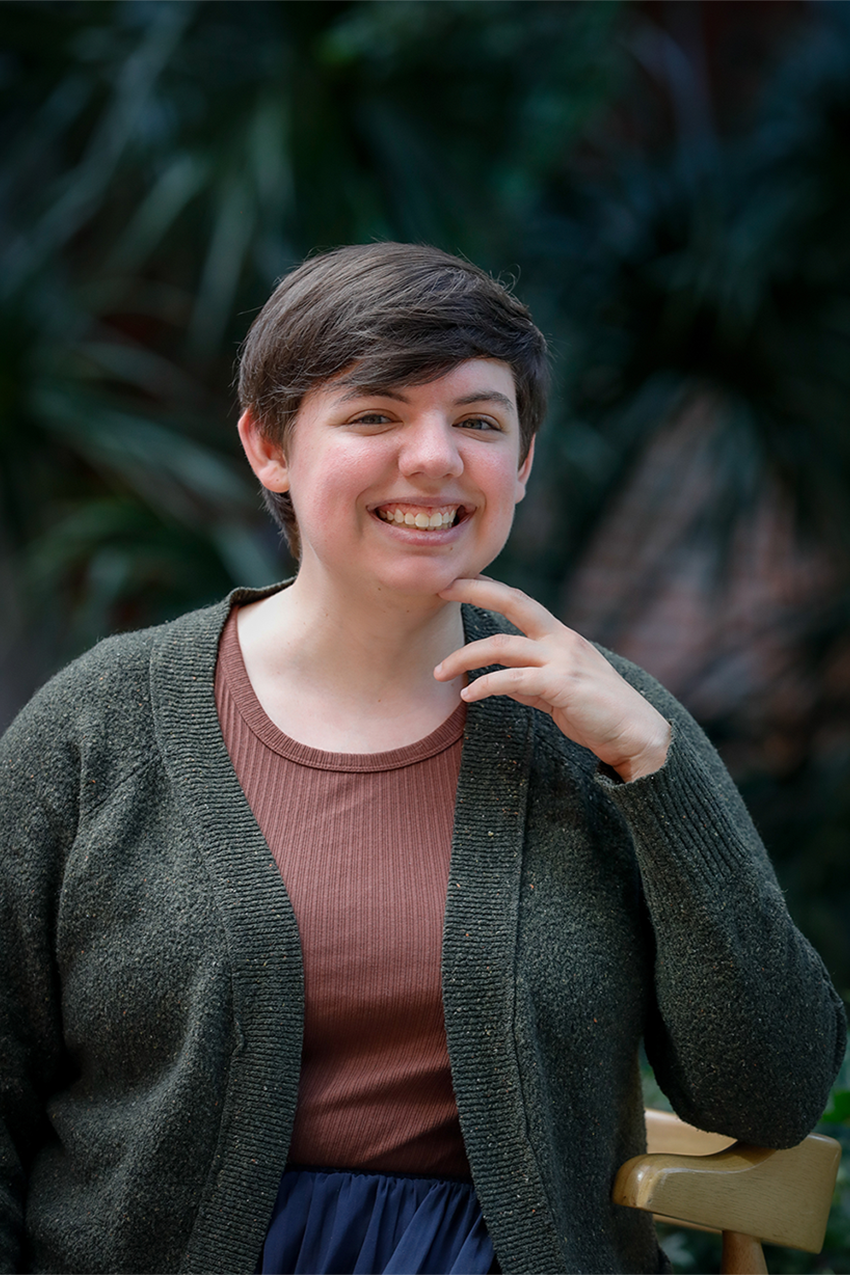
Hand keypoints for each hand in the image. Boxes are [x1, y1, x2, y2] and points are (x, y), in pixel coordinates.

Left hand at [434, 577, 670, 781]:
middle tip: (441, 588)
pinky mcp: (562, 685)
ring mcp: (563, 660)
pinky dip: (487, 685)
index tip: (458, 582)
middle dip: (475, 590)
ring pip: (503, 646)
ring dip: (464, 657)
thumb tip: (497, 682)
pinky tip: (469, 694)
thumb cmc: (598, 714)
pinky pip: (514, 680)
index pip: (520, 602)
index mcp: (561, 637)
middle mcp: (562, 640)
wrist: (637, 736)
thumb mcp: (558, 691)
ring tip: (438, 671)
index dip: (489, 588)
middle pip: (513, 602)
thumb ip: (529, 682)